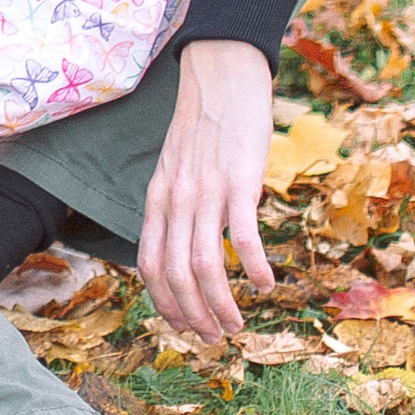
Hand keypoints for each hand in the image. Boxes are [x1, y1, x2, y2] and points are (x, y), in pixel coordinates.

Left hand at [138, 38, 275, 345]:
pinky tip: (266, 284)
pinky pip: (242, 238)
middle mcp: (176, 201)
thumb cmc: (203, 127)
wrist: (221, 77)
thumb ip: (175, 207)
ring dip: (221, 304)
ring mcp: (207, 193)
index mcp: (157, 201)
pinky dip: (254, 268)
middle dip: (193, 316)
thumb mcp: (174, 169)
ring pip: (204, 265)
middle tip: (215, 338)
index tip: (184, 327)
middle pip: (175, 275)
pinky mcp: (239, 183)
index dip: (164, 304)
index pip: (148, 266)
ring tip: (238, 325)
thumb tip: (183, 249)